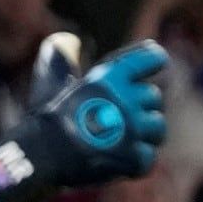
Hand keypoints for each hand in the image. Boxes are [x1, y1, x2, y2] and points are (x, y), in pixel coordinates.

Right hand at [4, 38, 169, 192]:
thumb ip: (62, 60)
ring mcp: (132, 130)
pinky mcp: (133, 158)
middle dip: (143, 106)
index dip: (155, 59)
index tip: (160, 60)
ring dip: (146, 133)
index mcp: (110, 78)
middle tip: (125, 115)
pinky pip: (148, 156)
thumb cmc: (46, 118)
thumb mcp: (50, 81)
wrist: (42, 157)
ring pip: (158, 128)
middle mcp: (127, 100)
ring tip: (127, 139)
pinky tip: (121, 160)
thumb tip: (70, 40)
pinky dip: (137, 160)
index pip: (149, 58)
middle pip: (154, 97)